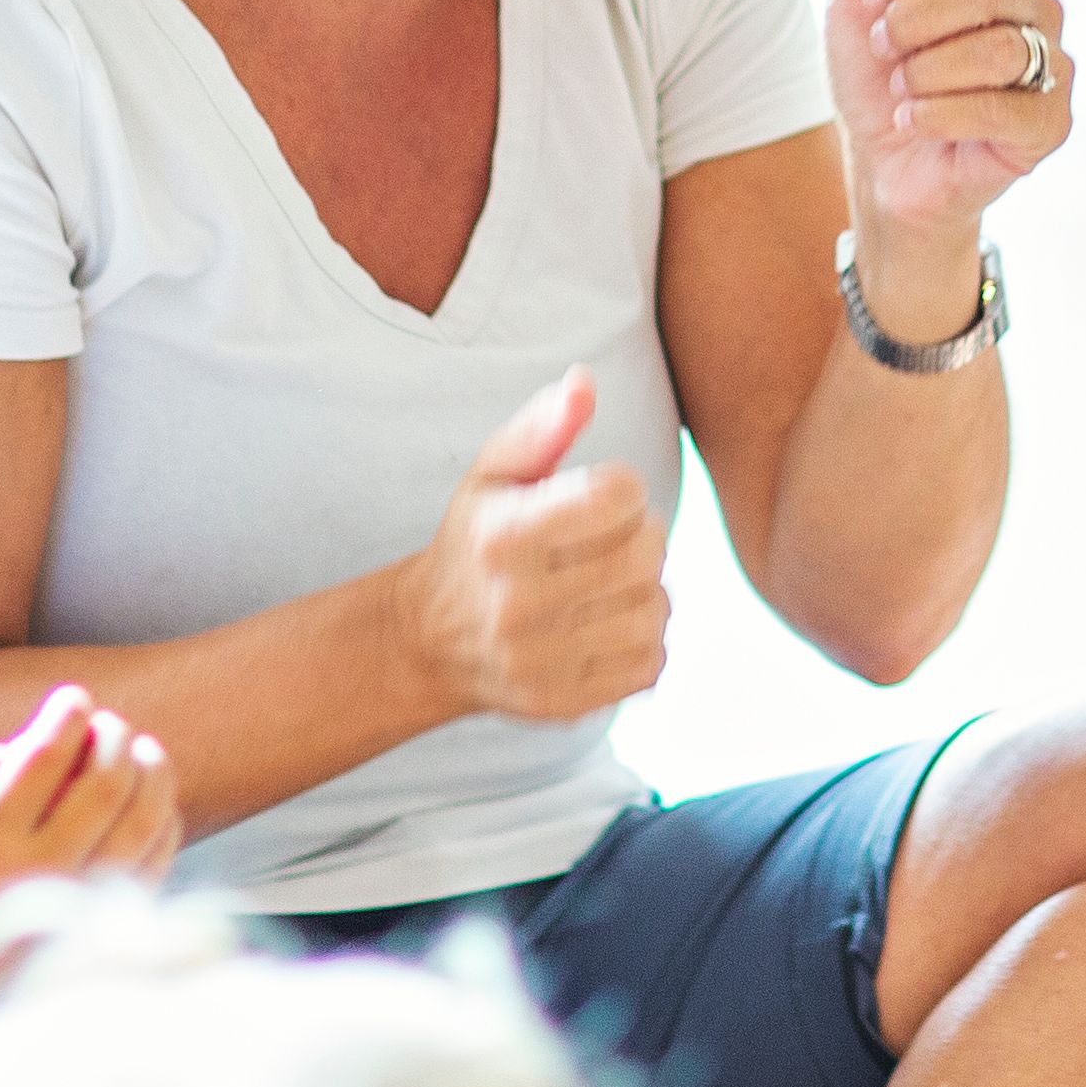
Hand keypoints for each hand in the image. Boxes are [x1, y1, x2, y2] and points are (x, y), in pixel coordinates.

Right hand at [0, 684, 179, 995]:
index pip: (45, 758)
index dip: (66, 717)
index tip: (74, 698)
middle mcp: (44, 871)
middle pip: (105, 783)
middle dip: (113, 737)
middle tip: (108, 721)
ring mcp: (82, 901)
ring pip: (142, 821)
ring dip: (151, 774)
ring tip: (143, 749)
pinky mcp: (104, 928)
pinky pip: (154, 863)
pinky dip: (163, 822)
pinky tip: (155, 802)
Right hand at [392, 370, 671, 724]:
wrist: (429, 641)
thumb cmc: (476, 542)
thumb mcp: (493, 474)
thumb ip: (542, 427)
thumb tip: (585, 383)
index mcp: (502, 537)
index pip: (618, 496)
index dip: (625, 488)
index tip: (600, 498)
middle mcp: (516, 604)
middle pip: (647, 553)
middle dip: (642, 536)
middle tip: (611, 541)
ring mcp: (539, 662)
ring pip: (656, 611)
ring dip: (649, 591)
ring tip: (612, 585)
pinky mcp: (562, 704)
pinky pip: (651, 666)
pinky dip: (645, 641)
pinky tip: (609, 625)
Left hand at [824, 0, 1073, 243]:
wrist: (881, 163)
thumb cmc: (877, 74)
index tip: (872, 3)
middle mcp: (1037, 5)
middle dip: (911, 22)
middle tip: (886, 51)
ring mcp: (1054, 63)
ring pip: (995, 48)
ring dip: (924, 74)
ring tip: (903, 91)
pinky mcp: (1053, 123)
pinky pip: (1002, 108)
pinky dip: (938, 115)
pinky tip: (916, 121)